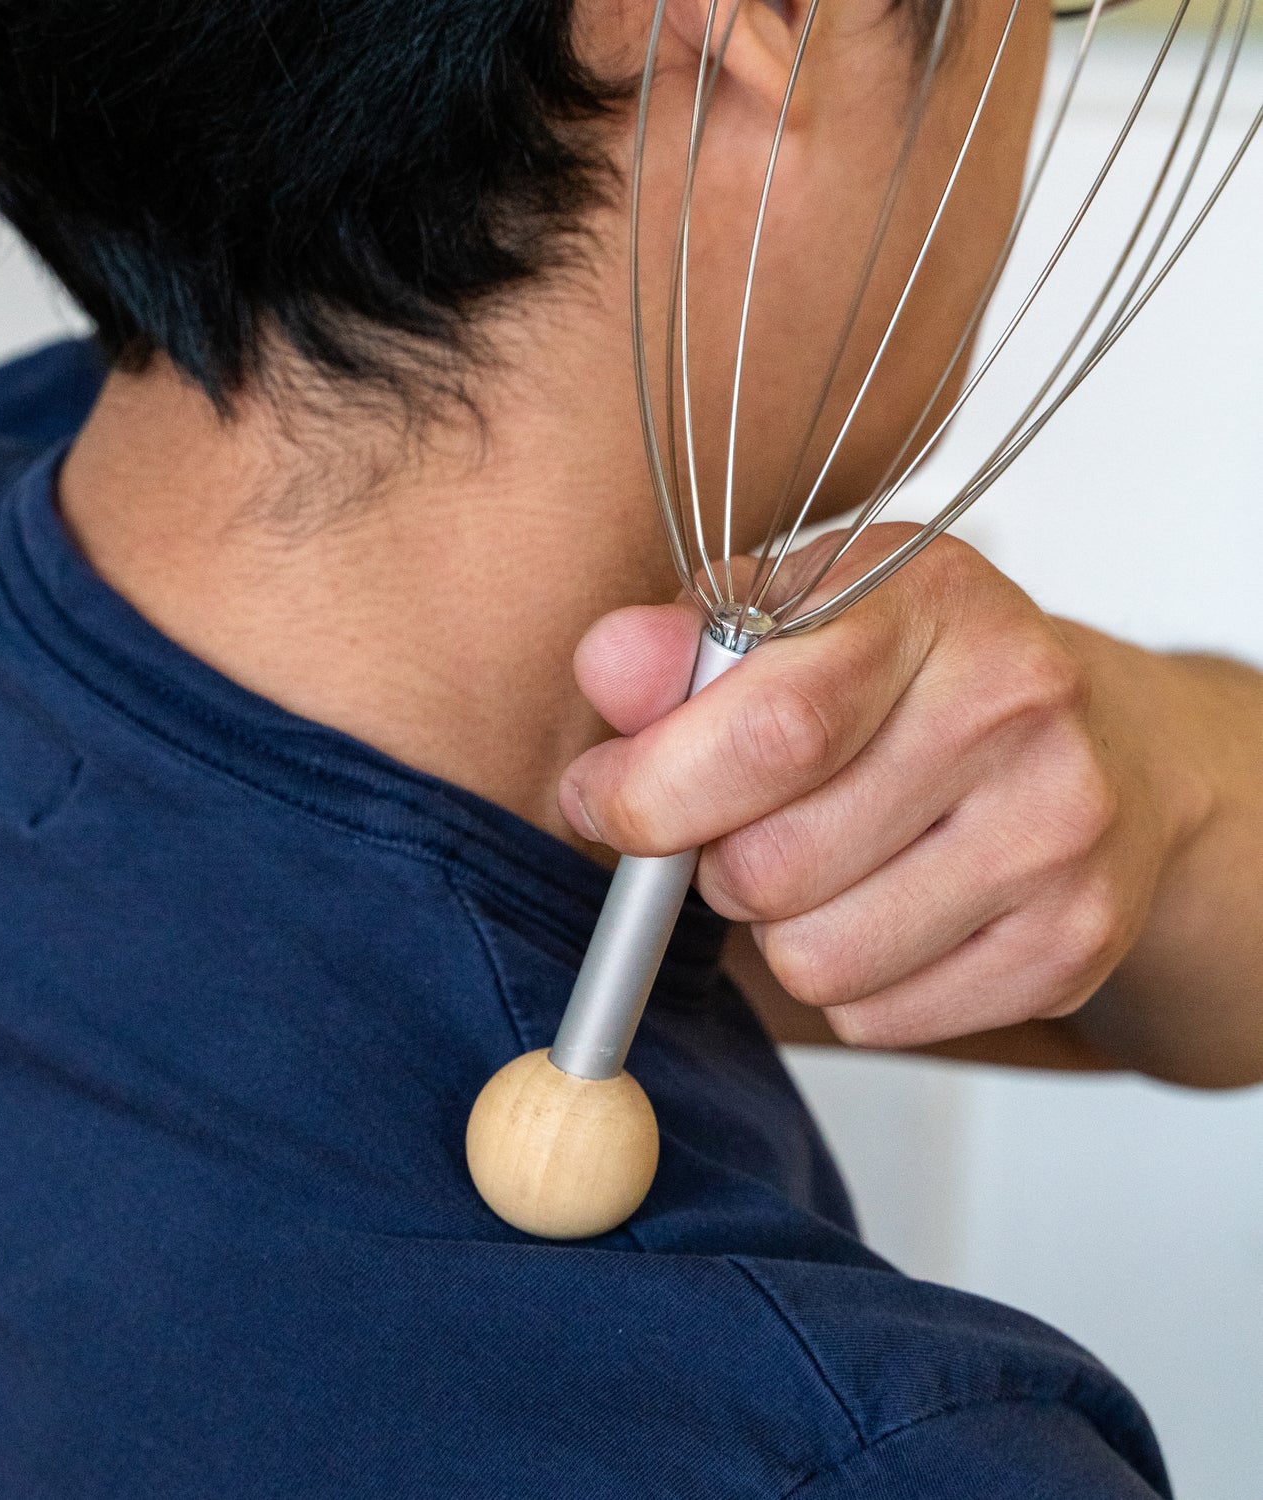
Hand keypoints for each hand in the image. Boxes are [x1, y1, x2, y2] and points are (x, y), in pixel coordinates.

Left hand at [558, 526, 1201, 1049]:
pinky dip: (849, 984)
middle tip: (740, 829)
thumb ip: (681, 646)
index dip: (656, 788)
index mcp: (931, 601)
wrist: (1108, 750)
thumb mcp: (794, 619)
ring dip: (781, 930)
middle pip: (777, 866)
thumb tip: (607, 665)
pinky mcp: (1073, 941)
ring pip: (817, 960)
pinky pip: (876, 1016)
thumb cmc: (911, 681)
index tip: (605, 801)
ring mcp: (1058, 830)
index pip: (775, 727)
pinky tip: (886, 910)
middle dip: (715, 865)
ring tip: (825, 866)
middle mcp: (1015, 706)